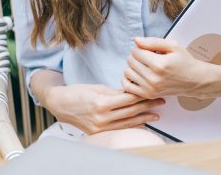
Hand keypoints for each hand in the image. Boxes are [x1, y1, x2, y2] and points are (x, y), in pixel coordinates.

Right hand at [45, 83, 164, 134]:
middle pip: (130, 112)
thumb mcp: (98, 88)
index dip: (143, 95)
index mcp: (102, 103)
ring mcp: (99, 127)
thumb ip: (116, 92)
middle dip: (148, 106)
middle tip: (161, 102)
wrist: (60, 104)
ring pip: (127, 123)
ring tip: (157, 115)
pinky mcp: (98, 133)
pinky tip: (142, 123)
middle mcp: (101, 118)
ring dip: (144, 118)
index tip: (155, 91)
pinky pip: (119, 129)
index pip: (129, 99)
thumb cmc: (78, 92)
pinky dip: (132, 126)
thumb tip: (133, 92)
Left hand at [122, 37, 208, 98]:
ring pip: (127, 72)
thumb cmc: (184, 61)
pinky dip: (129, 79)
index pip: (136, 51)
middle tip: (146, 55)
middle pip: (130, 61)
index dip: (140, 47)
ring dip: (132, 66)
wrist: (193, 80)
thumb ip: (153, 41)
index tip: (147, 48)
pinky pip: (128, 86)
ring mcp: (150, 88)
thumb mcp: (173, 46)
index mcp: (159, 64)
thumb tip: (136, 40)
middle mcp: (153, 78)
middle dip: (136, 55)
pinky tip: (137, 74)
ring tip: (143, 64)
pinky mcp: (148, 95)